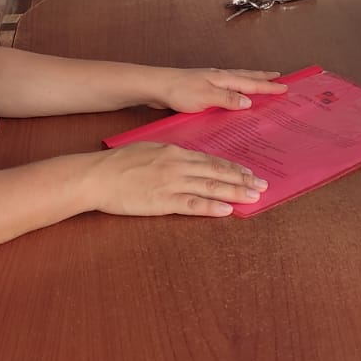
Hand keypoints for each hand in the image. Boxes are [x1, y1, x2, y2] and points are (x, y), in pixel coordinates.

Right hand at [86, 143, 268, 216]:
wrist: (98, 175)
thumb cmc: (119, 163)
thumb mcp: (149, 149)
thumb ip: (170, 155)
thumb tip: (186, 160)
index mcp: (175, 152)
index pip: (210, 160)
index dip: (232, 168)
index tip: (249, 172)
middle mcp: (178, 165)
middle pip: (217, 173)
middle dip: (242, 179)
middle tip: (262, 185)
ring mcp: (171, 183)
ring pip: (210, 187)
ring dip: (235, 192)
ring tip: (254, 196)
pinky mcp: (162, 201)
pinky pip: (192, 205)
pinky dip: (211, 208)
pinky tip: (226, 210)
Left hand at [150, 67, 287, 112]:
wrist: (156, 86)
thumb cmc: (179, 91)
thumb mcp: (206, 97)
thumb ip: (228, 99)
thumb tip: (250, 101)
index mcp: (223, 79)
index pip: (251, 83)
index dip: (268, 86)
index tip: (285, 87)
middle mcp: (219, 77)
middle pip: (247, 76)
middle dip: (263, 77)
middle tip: (279, 77)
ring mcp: (211, 81)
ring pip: (237, 78)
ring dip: (251, 79)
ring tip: (262, 79)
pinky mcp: (202, 87)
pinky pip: (227, 86)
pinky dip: (238, 86)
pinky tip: (235, 92)